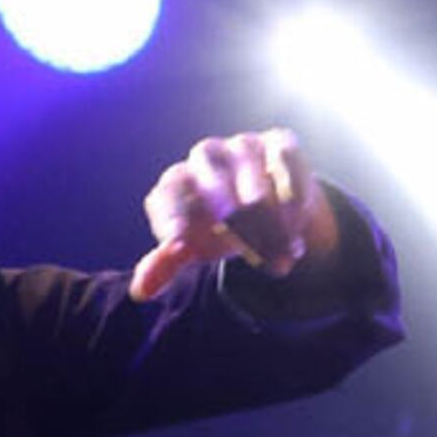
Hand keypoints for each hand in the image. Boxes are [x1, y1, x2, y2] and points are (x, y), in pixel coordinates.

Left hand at [128, 128, 341, 298]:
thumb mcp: (193, 247)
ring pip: (254, 180)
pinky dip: (292, 195)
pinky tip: (296, 225)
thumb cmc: (218, 227)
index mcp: (178, 181)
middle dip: (239, 229)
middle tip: (257, 259)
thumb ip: (166, 265)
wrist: (264, 202)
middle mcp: (206, 157)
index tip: (180, 246)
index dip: (173, 218)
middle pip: (215, 187)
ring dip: (272, 223)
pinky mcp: (278, 144)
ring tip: (284, 255)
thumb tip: (140, 292)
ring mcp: (242, 146)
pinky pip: (284, 161)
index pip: (169, 195)